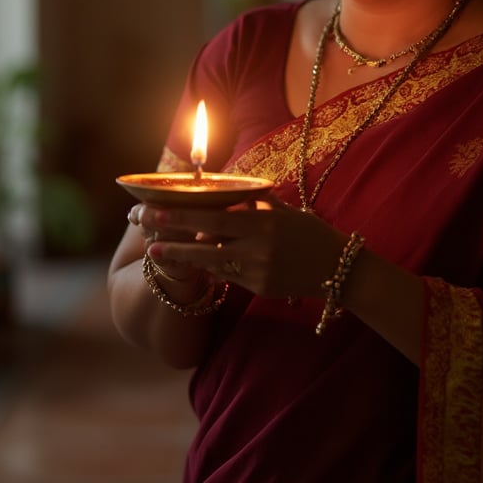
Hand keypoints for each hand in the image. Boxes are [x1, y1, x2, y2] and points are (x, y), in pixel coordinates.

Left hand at [128, 197, 343, 299]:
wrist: (338, 269)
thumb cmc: (310, 233)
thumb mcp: (283, 211)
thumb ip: (252, 204)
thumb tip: (220, 192)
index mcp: (262, 223)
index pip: (212, 218)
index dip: (180, 215)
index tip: (154, 210)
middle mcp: (256, 249)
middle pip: (203, 243)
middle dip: (171, 238)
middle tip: (144, 232)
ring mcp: (256, 272)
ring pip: (210, 264)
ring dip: (182, 256)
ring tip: (157, 251)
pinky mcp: (258, 289)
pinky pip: (227, 277)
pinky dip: (210, 268)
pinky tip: (192, 262)